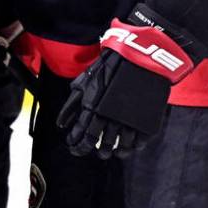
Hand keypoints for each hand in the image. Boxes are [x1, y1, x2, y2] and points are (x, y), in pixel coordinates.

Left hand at [55, 49, 170, 158]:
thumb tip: (61, 123)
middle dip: (97, 151)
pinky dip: (134, 146)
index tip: (74, 148)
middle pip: (101, 144)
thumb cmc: (107, 65)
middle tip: (97, 152)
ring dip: (115, 151)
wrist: (136, 54)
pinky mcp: (146, 118)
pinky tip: (131, 146)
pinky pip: (140, 140)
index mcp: (93, 108)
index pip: (82, 136)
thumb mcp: (84, 82)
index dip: (77, 146)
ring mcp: (129, 119)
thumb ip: (72, 105)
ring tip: (113, 152)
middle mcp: (109, 117)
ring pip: (121, 146)